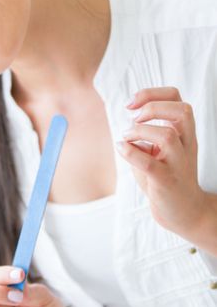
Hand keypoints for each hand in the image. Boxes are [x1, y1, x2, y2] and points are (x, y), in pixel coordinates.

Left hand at [116, 86, 206, 234]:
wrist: (185, 212)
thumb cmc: (167, 177)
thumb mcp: (159, 150)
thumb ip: (147, 133)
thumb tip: (128, 121)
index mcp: (184, 133)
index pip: (177, 99)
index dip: (153, 94)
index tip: (132, 103)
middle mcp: (185, 145)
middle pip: (182, 110)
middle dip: (153, 106)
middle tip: (133, 117)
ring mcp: (178, 163)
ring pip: (167, 135)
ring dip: (140, 131)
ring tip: (127, 137)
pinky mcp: (166, 181)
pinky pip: (149, 162)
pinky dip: (130, 152)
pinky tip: (121, 148)